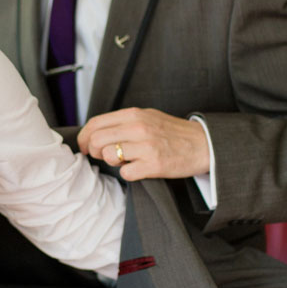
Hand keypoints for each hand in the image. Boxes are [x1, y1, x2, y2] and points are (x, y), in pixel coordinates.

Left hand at [77, 107, 210, 180]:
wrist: (203, 144)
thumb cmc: (172, 132)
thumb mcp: (147, 117)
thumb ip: (123, 122)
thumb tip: (95, 132)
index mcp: (134, 114)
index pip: (96, 123)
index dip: (84, 137)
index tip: (84, 146)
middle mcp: (138, 127)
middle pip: (96, 140)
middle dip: (93, 151)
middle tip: (103, 156)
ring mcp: (145, 146)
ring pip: (108, 156)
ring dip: (113, 162)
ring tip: (126, 160)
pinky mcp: (154, 164)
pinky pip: (125, 172)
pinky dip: (128, 173)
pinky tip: (138, 168)